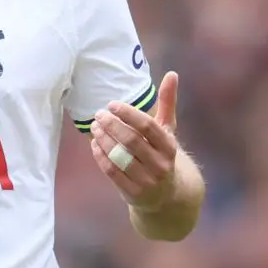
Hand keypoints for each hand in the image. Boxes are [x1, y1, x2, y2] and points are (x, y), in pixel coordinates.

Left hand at [89, 71, 179, 210]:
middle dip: (112, 125)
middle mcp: (160, 165)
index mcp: (169, 146)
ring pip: (120, 157)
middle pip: (132, 141)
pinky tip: (95, 143)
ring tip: (94, 126)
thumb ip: (168, 102)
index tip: (112, 104)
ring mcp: (147, 181)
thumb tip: (172, 74)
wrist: (167, 194)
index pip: (148, 127)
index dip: (128, 114)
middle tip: (99, 114)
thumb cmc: (162, 153)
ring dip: (103, 140)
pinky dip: (100, 156)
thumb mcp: (167, 130)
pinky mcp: (133, 193)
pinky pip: (112, 172)